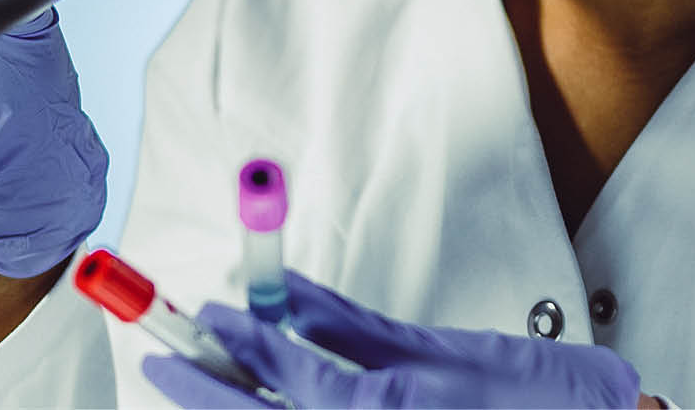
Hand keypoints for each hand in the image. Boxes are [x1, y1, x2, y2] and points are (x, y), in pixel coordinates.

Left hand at [141, 270, 643, 408]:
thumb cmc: (534, 398)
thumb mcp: (440, 350)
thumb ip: (352, 327)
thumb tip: (288, 296)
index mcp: (384, 406)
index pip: (282, 367)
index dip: (234, 337)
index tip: (202, 313)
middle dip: (201, 389)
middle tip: (160, 360)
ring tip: (192, 389)